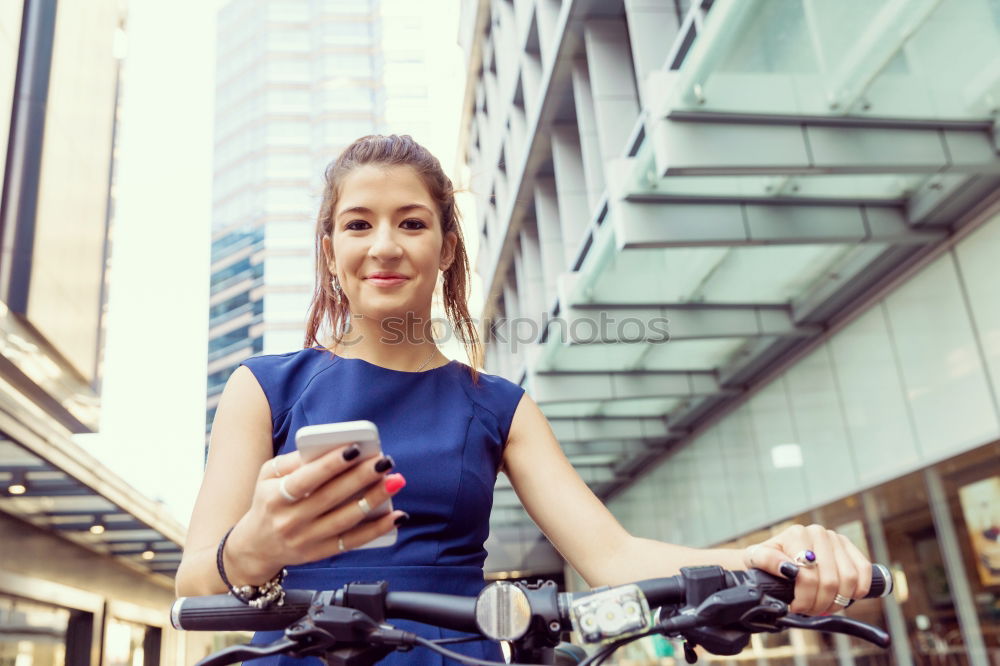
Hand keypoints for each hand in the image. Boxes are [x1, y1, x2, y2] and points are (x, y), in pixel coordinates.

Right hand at [224, 446, 406, 583]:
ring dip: (374, 499)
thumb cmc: (268, 501)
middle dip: (361, 477)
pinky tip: (396, 516)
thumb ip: (294, 460)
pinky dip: (377, 530)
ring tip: (395, 481)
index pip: (307, 478)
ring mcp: (306, 540)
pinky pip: (353, 542)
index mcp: (275, 496)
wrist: (255, 547)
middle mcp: (290, 520)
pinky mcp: (320, 553)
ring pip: (346, 519)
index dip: (332, 464)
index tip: (356, 449)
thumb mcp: (268, 476)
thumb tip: (328, 447)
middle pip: (331, 497)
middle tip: (384, 461)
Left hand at [742, 524, 871, 614]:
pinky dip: (859, 589)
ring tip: (824, 606)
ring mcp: (837, 539)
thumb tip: (787, 568)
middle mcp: (819, 533)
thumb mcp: (756, 559)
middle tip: (810, 610)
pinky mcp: (851, 548)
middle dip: (820, 603)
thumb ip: (766, 560)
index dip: (804, 599)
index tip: (796, 608)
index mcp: (797, 534)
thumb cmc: (765, 559)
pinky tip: (845, 598)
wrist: (775, 554)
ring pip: (849, 579)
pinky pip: (864, 571)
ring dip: (839, 601)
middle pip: (830, 581)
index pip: (808, 576)